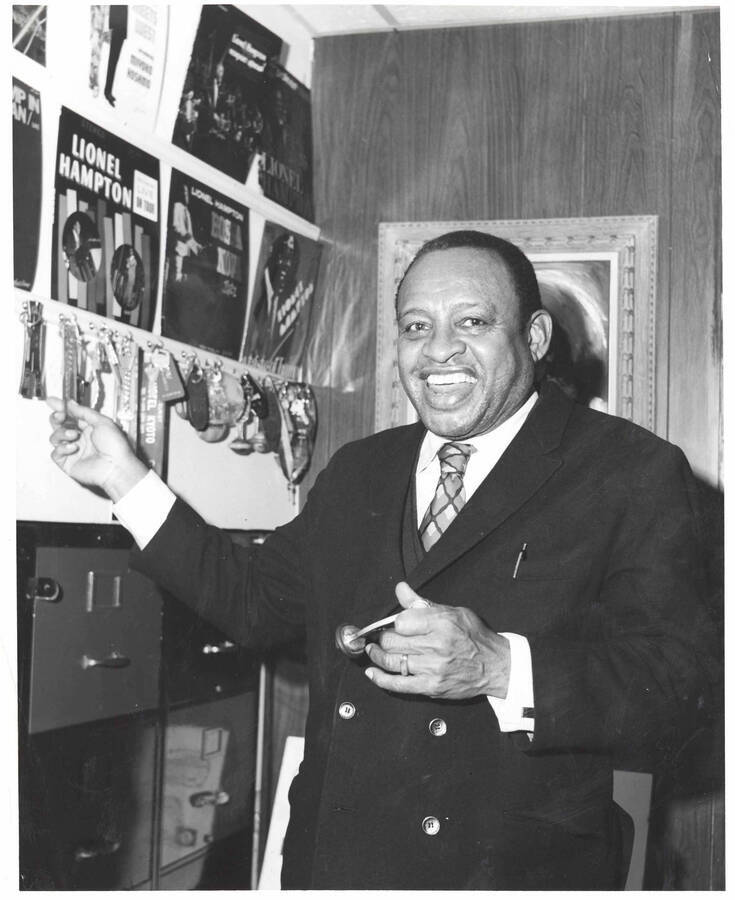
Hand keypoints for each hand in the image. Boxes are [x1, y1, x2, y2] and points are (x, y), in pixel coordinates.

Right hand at [47, 397, 147, 500]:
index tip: (53, 402)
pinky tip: (73, 448)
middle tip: (60, 415)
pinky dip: (62, 448)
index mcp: (90, 427)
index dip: (61, 408)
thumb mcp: (102, 422)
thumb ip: (84, 412)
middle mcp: (81, 438)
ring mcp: (73, 450)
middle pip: (60, 425)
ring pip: (55, 437)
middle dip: (57, 418)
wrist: (116, 467)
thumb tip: (71, 404)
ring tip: (73, 435)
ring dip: (61, 433)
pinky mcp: (68, 462)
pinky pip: (55, 453)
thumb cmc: (115, 447)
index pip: (71, 415)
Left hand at [364, 582, 509, 699]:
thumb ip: (421, 603)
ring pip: (392, 662)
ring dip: (377, 656)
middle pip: (393, 642)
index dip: (394, 622)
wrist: (495, 666)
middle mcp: (437, 645)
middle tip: (381, 638)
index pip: (402, 621)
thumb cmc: (474, 636)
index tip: (394, 624)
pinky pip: (399, 685)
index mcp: (442, 623)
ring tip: (373, 651)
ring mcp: (434, 668)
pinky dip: (381, 680)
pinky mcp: (432, 686)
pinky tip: (372, 674)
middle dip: (383, 639)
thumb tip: (400, 588)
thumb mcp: (452, 612)